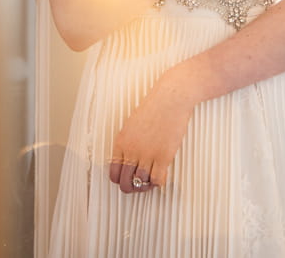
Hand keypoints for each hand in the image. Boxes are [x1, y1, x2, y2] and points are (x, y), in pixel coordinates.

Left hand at [109, 69, 195, 193]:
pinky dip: (158, 182)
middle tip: (139, 184)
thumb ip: (129, 142)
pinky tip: (162, 175)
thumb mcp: (133, 124)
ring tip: (150, 180)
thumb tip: (130, 159)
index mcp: (122, 141)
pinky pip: (157, 180)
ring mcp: (148, 154)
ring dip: (145, 186)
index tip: (128, 178)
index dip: (120, 179)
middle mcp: (132, 150)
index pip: (113, 173)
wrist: (171, 98)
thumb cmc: (155, 106)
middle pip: (125, 182)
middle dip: (131, 187)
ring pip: (141, 183)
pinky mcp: (163, 156)